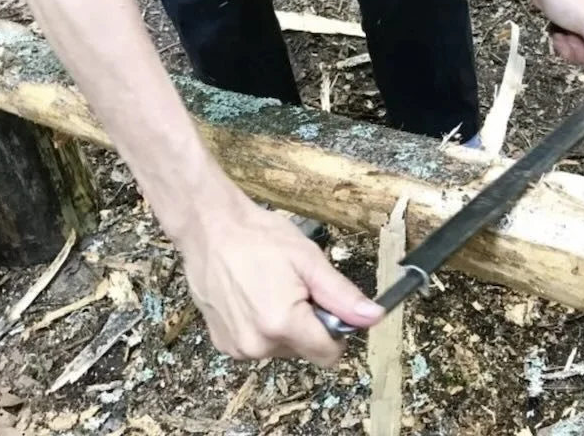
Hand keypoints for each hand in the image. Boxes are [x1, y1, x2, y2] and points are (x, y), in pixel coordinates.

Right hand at [165, 166, 384, 366]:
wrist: (210, 229)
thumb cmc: (259, 237)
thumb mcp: (309, 260)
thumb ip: (342, 295)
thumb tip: (373, 316)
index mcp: (283, 324)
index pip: (329, 355)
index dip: (336, 331)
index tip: (326, 305)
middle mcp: (258, 345)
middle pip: (305, 350)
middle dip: (308, 324)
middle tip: (295, 287)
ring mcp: (237, 348)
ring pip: (282, 348)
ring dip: (284, 326)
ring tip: (270, 288)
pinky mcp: (222, 344)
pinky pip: (258, 344)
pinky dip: (262, 327)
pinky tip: (252, 297)